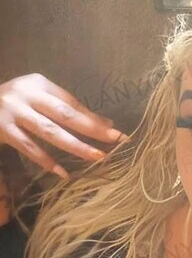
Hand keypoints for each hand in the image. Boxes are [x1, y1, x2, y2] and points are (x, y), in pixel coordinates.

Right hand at [0, 73, 129, 179]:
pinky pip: (29, 148)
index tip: (115, 131)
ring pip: (50, 132)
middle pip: (65, 114)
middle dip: (91, 129)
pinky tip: (64, 173)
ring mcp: (14, 112)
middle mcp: (27, 95)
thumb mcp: (38, 98)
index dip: (93, 118)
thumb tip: (105, 123)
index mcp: (39, 84)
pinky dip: (47, 161)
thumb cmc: (14, 104)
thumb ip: (68, 108)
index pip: (72, 103)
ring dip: (75, 146)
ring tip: (96, 157)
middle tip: (114, 140)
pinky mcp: (3, 130)